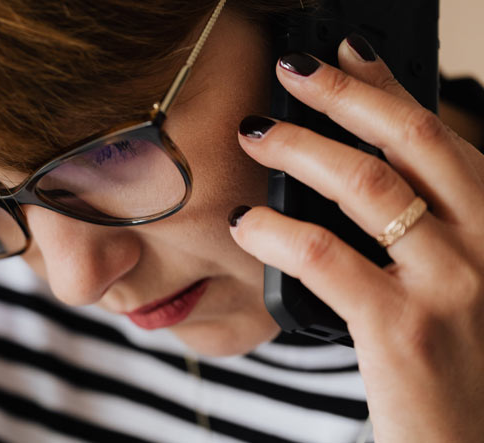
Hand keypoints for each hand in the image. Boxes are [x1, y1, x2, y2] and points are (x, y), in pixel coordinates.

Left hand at [230, 36, 483, 441]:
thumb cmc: (456, 362)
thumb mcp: (453, 278)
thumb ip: (421, 220)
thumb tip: (354, 161)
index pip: (439, 134)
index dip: (387, 86)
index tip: (343, 53)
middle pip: (411, 139)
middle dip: (344, 95)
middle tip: (290, 72)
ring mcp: (451, 284)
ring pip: (368, 186)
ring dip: (302, 149)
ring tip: (255, 135)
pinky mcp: (403, 328)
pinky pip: (327, 256)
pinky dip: (278, 230)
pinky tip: (247, 222)